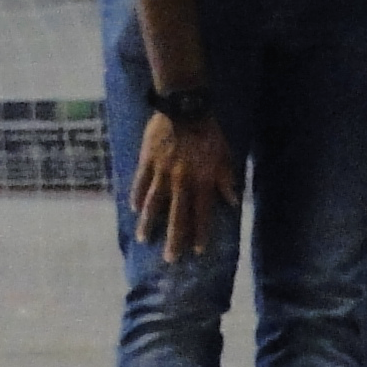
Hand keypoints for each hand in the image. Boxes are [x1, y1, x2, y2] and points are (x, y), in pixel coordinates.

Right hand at [131, 111, 239, 262]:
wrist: (184, 107)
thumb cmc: (208, 132)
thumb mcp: (224, 156)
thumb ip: (226, 180)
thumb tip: (233, 202)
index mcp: (202, 181)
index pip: (201, 214)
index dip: (200, 233)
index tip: (198, 251)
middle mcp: (181, 182)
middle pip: (177, 216)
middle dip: (175, 239)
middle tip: (170, 259)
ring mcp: (162, 172)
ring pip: (154, 203)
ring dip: (150, 223)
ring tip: (144, 239)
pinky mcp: (147, 161)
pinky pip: (140, 182)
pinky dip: (136, 196)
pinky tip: (133, 210)